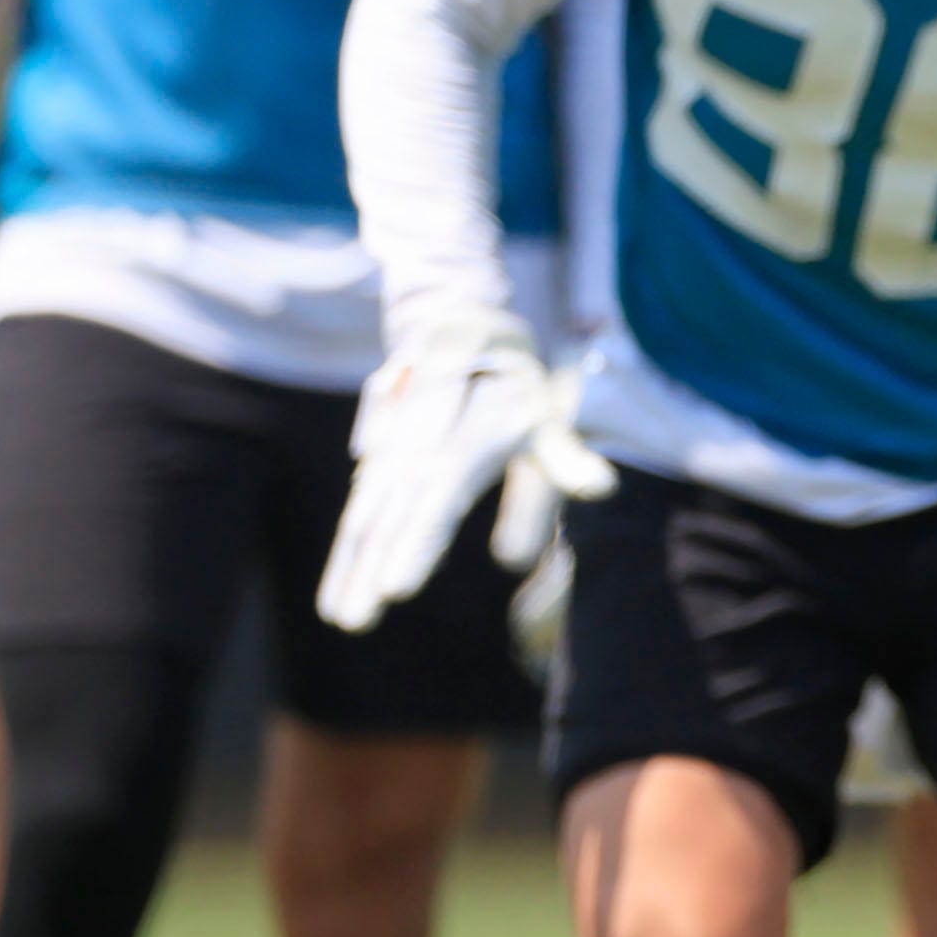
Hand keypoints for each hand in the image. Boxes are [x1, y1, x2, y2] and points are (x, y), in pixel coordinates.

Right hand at [317, 314, 612, 633]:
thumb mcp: (553, 414)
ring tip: (339, 616)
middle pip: (393, 503)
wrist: (461, 315)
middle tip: (353, 622)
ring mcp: (394, 429)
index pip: (439, 490)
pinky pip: (362, 493)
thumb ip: (567, 457)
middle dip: (370, 564)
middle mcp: (424, 423)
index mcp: (472, 419)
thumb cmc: (519, 383)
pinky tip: (339, 585)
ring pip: (368, 501)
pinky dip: (350, 539)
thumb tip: (597, 492)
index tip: (395, 590)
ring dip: (350, 559)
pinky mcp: (376, 440)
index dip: (416, 539)